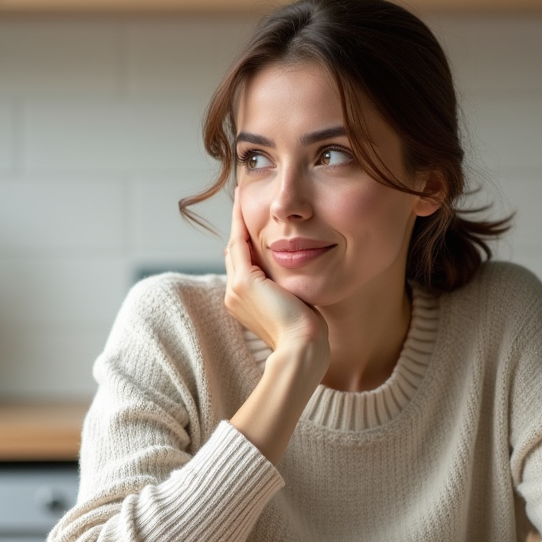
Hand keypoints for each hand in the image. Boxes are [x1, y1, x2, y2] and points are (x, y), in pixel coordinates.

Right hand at [223, 187, 329, 364]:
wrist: (302, 347)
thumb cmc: (307, 334)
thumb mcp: (296, 305)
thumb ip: (289, 290)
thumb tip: (296, 278)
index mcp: (245, 302)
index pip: (244, 264)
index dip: (247, 242)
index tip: (253, 222)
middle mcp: (235, 295)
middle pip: (235, 252)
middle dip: (240, 226)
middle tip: (243, 198)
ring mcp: (236, 289)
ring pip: (235, 244)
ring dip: (237, 218)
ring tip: (241, 194)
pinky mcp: (244, 282)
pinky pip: (239, 242)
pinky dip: (239, 220)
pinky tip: (243, 200)